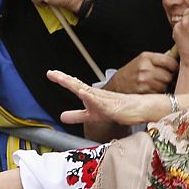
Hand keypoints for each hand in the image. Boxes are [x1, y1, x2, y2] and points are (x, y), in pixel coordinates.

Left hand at [49, 69, 173, 126]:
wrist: (137, 110)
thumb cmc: (116, 109)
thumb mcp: (91, 115)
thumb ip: (76, 115)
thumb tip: (61, 116)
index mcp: (90, 94)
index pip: (74, 85)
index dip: (62, 79)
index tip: (51, 73)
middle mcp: (95, 94)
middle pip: (77, 84)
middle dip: (64, 78)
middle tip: (51, 73)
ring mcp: (103, 99)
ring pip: (87, 91)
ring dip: (75, 85)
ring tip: (62, 79)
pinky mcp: (111, 107)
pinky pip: (100, 102)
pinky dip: (91, 97)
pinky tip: (83, 93)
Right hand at [104, 51, 178, 94]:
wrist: (117, 84)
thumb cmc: (132, 72)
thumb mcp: (143, 59)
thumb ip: (159, 59)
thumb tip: (177, 56)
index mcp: (146, 57)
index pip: (170, 62)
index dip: (174, 66)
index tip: (173, 69)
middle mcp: (145, 68)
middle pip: (169, 76)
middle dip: (167, 78)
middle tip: (161, 78)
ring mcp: (144, 81)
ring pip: (164, 86)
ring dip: (162, 86)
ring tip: (154, 84)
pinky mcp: (143, 92)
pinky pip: (158, 93)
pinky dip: (157, 93)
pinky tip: (150, 89)